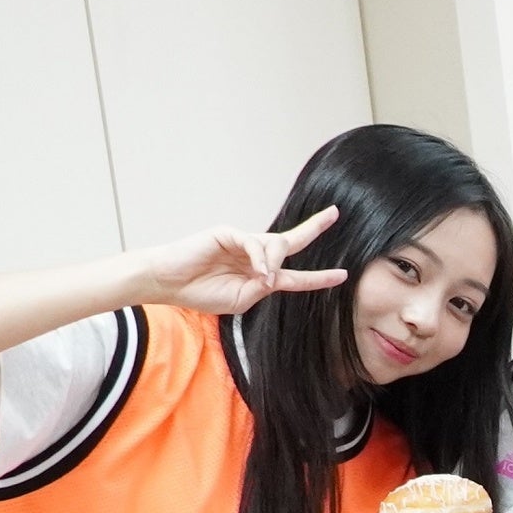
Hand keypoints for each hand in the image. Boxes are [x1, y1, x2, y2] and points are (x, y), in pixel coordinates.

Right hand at [138, 207, 347, 315]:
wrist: (169, 283)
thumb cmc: (201, 292)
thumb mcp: (242, 299)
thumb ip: (264, 288)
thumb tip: (275, 274)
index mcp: (260, 273)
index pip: (295, 273)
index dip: (319, 276)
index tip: (342, 274)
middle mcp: (255, 254)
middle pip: (291, 241)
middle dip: (314, 227)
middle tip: (334, 213)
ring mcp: (242, 242)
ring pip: (276, 245)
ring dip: (274, 263)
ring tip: (261, 278)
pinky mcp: (228, 233)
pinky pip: (254, 243)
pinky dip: (260, 258)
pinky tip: (256, 271)